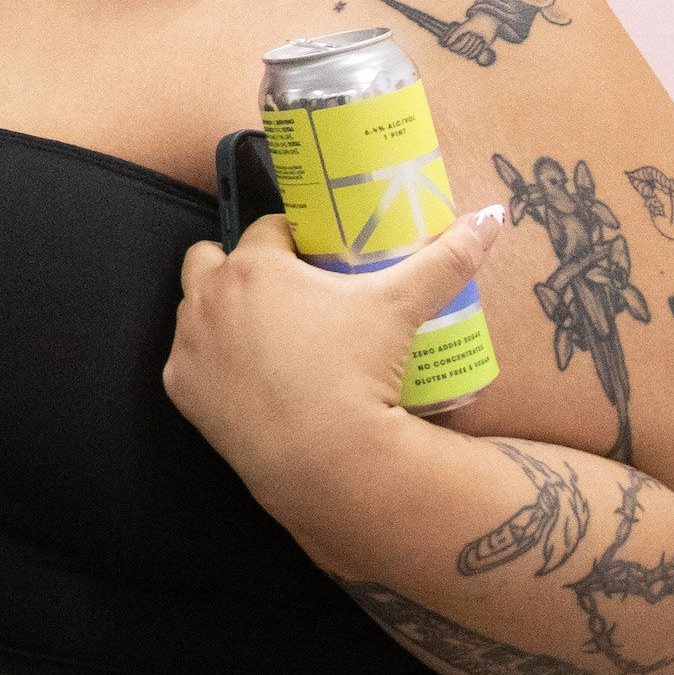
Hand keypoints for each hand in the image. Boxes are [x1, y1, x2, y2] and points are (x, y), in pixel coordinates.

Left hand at [164, 203, 497, 509]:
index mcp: (254, 265)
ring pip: (195, 307)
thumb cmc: (359, 370)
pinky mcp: (179, 387)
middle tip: (288, 293)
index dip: (293, 238)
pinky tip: (242, 374)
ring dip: (221, 311)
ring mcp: (188, 342)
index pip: (269, 228)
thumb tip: (494, 216)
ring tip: (267, 332)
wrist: (326, 458)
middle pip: (214, 258)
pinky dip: (209, 363)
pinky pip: (188, 361)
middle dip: (242, 267)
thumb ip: (445, 259)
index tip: (315, 255)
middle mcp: (208, 295)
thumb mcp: (402, 308)